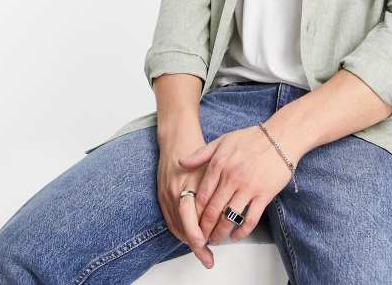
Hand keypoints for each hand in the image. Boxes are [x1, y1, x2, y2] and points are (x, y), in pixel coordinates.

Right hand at [157, 132, 214, 268]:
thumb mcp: (211, 162)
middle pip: (183, 227)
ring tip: (203, 250)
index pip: (191, 219)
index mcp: (186, 185)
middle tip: (208, 256)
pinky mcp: (161, 195)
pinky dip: (180, 230)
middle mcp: (173, 192)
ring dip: (188, 239)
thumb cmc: (196, 145)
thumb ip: (217, 184)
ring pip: (176, 226)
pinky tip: (191, 235)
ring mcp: (165, 194)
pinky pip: (170, 219)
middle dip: (196, 243)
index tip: (210, 244)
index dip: (200, 235)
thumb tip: (230, 207)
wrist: (176, 134)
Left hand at [178, 124, 296, 245]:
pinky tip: (235, 236)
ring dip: (220, 233)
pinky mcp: (264, 195)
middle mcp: (231, 177)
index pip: (202, 195)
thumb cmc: (252, 138)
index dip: (194, 213)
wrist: (280, 138)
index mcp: (219, 164)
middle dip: (204, 229)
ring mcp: (248, 187)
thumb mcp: (223, 140)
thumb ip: (201, 154)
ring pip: (229, 218)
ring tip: (215, 240)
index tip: (191, 222)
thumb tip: (181, 163)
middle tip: (200, 238)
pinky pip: (250, 219)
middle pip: (212, 211)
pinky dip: (241, 232)